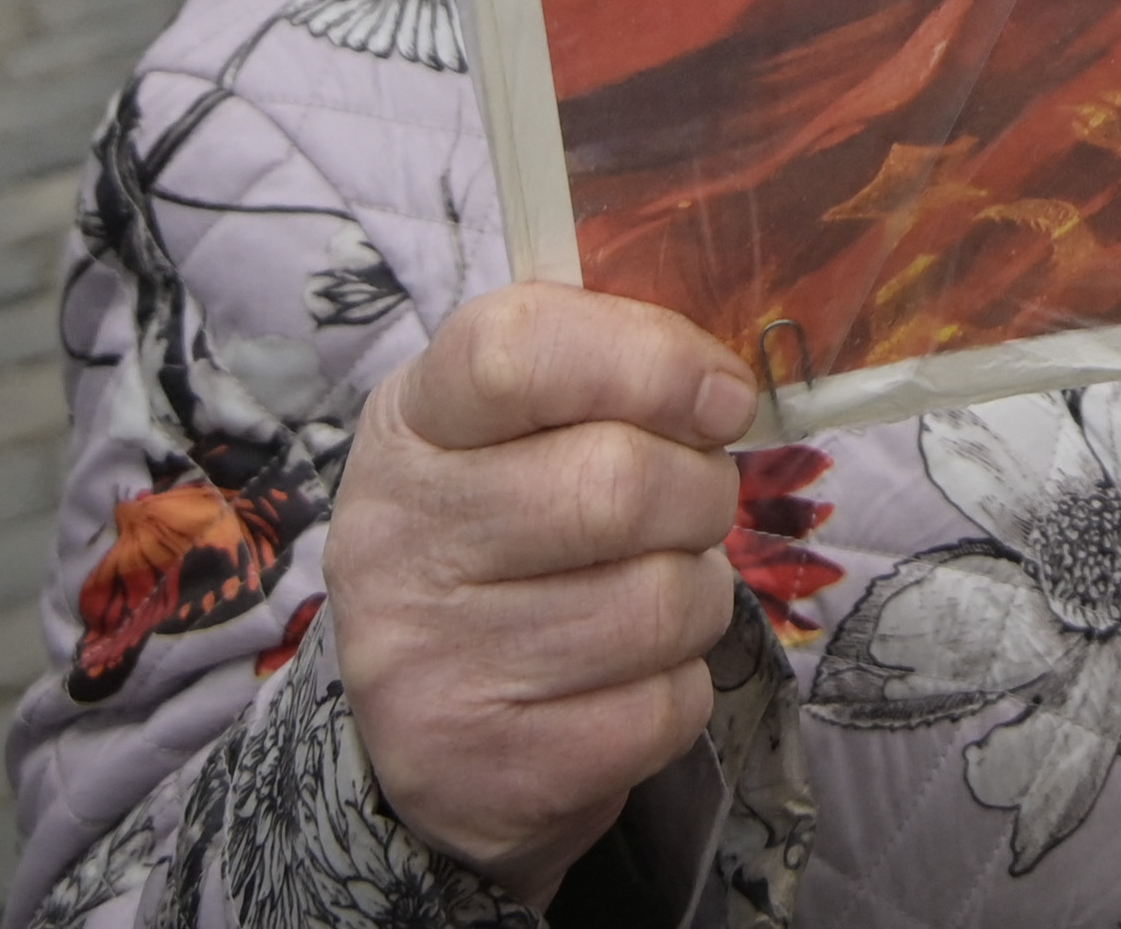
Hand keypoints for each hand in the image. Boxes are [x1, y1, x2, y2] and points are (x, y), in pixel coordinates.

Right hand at [327, 286, 751, 910]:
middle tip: (695, 507)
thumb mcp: (516, 427)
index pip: (514, 352)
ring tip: (653, 593)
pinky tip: (627, 678)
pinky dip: (680, 690)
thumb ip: (610, 376)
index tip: (723, 398)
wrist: (428, 727)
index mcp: (411, 425)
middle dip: (703, 493)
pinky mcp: (479, 768)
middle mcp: (397, 539)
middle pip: (618, 485)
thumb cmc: (504, 535)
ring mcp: (428, 663)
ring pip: (659, 604)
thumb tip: (723, 391)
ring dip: (698, 596)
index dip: (651, 361)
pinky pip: (662, 709)